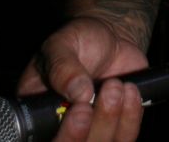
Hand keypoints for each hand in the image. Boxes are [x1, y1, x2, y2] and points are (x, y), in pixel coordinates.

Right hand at [18, 16, 148, 140]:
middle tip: (104, 94)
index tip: (80, 108)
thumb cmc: (79, 40)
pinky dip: (131, 117)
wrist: (109, 37)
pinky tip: (130, 90)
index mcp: (36, 114)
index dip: (63, 135)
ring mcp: (90, 133)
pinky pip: (125, 139)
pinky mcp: (116, 130)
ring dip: (111, 120)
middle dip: (90, 129)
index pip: (41, 139)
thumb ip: (63, 67)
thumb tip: (77, 93)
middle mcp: (60, 129)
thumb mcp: (63, 43)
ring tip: (116, 84)